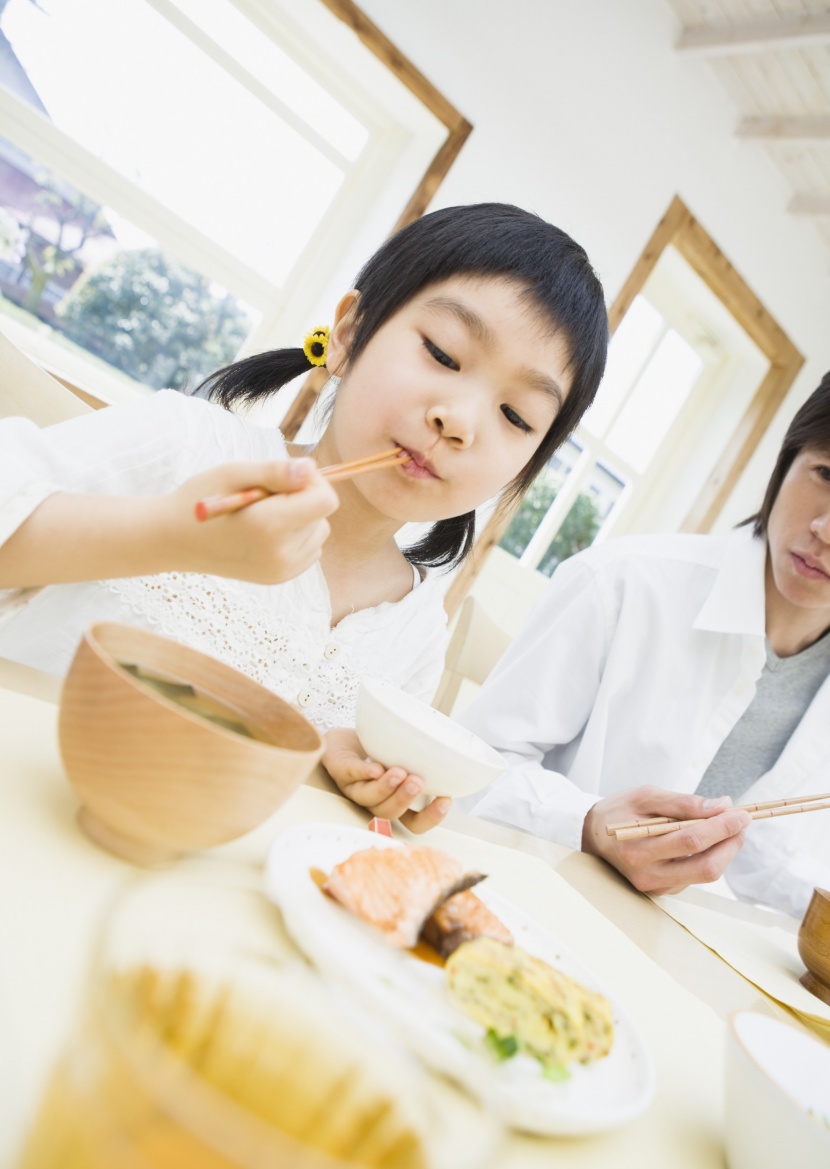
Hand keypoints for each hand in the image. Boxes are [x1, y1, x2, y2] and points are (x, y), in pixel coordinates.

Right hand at [170, 457, 338, 583]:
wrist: (173, 540)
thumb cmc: (200, 499)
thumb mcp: (235, 473)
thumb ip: (277, 471)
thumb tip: (311, 469)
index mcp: (269, 526)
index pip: (325, 501)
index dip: (312, 483)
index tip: (286, 478)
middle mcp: (280, 554)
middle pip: (322, 517)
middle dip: (302, 500)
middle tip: (263, 498)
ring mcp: (280, 571)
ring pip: (318, 533)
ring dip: (301, 519)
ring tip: (262, 515)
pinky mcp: (278, 578)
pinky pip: (309, 550)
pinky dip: (296, 537)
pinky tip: (265, 532)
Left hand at [322, 728, 450, 832]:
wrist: (340, 740)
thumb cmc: (376, 753)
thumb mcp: (405, 759)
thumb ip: (425, 765)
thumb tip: (461, 759)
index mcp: (393, 802)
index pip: (412, 822)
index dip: (429, 818)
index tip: (445, 800)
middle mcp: (374, 800)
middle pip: (387, 812)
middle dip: (404, 799)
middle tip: (417, 782)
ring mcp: (355, 787)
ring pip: (368, 797)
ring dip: (385, 787)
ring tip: (399, 772)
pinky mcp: (340, 769)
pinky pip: (351, 773)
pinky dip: (363, 771)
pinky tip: (376, 768)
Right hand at [581, 785, 750, 895]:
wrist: (593, 836)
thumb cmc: (620, 811)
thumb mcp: (645, 796)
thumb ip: (682, 802)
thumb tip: (721, 806)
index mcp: (638, 848)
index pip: (690, 841)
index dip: (721, 827)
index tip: (742, 813)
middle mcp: (647, 874)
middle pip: (705, 867)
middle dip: (731, 843)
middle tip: (742, 822)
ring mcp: (656, 887)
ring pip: (705, 874)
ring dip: (725, 850)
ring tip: (729, 827)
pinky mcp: (663, 892)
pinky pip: (695, 876)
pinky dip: (710, 856)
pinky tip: (710, 840)